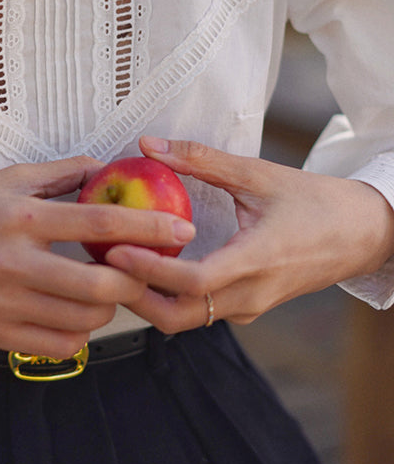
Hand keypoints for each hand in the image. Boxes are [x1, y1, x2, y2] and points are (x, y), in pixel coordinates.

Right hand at [0, 156, 195, 355]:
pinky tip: (75, 313)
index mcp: (23, 218)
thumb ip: (61, 174)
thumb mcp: (8, 179)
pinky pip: (61, 345)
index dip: (150, 226)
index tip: (182, 229)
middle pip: (101, 286)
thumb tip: (108, 167)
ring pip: (85, 320)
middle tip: (146, 270)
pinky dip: (80, 332)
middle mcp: (16, 263)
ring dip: (108, 307)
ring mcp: (6, 303)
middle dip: (136, 280)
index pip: (100, 221)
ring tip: (104, 289)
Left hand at [103, 136, 393, 332]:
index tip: (114, 250)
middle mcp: (249, 294)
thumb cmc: (315, 202)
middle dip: (134, 295)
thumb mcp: (258, 174)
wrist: (363, 234)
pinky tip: (146, 267)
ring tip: (114, 264)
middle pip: (177, 316)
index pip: (191, 283)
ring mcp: (248, 307)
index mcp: (255, 261)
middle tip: (100, 264)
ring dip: (147, 298)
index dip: (148, 270)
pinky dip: (167, 296)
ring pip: (185, 319)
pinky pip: (199, 311)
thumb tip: (149, 144)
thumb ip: (202, 160)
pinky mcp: (247, 307)